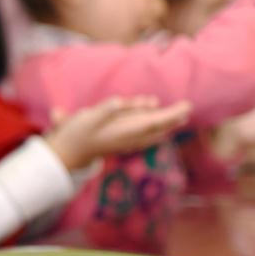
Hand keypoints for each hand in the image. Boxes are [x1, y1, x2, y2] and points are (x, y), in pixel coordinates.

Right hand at [45, 96, 191, 169]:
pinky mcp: (119, 141)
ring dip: (163, 122)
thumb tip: (120, 101)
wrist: (67, 155)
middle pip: (156, 127)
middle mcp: (128, 138)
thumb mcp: (86, 118)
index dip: (171, 114)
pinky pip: (141, 135)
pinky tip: (154, 127)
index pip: (154, 122)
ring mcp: (124, 141)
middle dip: (172, 118)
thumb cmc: (76, 135)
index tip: (187, 107)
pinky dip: (152, 129)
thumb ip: (105, 110)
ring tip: (178, 114)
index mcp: (125, 131)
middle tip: (187, 108)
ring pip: (150, 132)